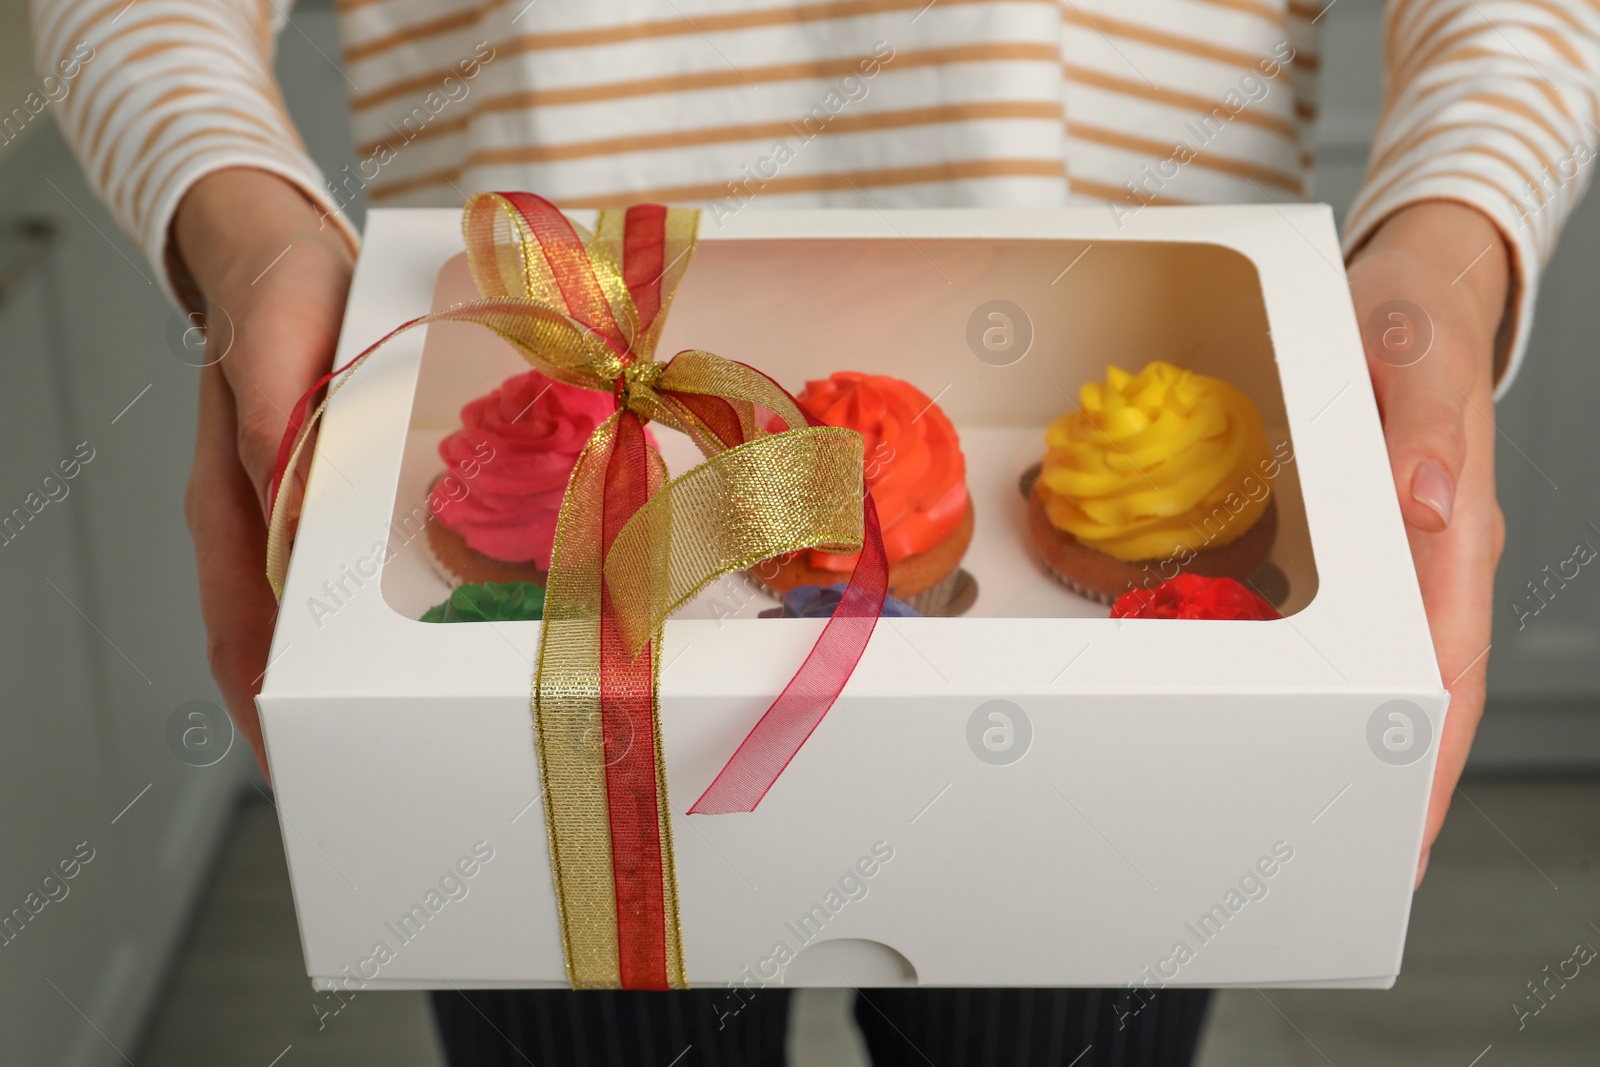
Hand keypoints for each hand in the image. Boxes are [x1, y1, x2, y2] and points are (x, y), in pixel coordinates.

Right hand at [177, 168, 355, 778]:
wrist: (286, 253)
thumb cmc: (282, 292)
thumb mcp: (285, 341)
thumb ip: (283, 427)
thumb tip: (294, 517)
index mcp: (231, 512)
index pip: (244, 643)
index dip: (271, 716)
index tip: (305, 776)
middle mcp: (257, 532)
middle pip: (273, 658)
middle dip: (311, 726)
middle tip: (370, 786)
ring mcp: (292, 522)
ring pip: (310, 630)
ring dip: (340, 688)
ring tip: (397, 739)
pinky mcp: (330, 501)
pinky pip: (344, 585)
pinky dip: (365, 630)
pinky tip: (410, 649)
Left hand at [1346, 200, 1508, 887]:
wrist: (1421, 284)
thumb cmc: (1411, 316)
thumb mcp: (1410, 352)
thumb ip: (1423, 425)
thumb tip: (1432, 507)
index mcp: (1451, 527)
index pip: (1445, 663)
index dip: (1424, 753)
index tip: (1401, 826)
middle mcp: (1442, 554)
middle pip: (1433, 692)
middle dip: (1406, 782)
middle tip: (1372, 866)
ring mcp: (1420, 555)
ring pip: (1413, 671)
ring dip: (1387, 748)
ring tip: (1355, 824)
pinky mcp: (1393, 540)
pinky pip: (1388, 631)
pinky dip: (1364, 686)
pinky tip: (1338, 721)